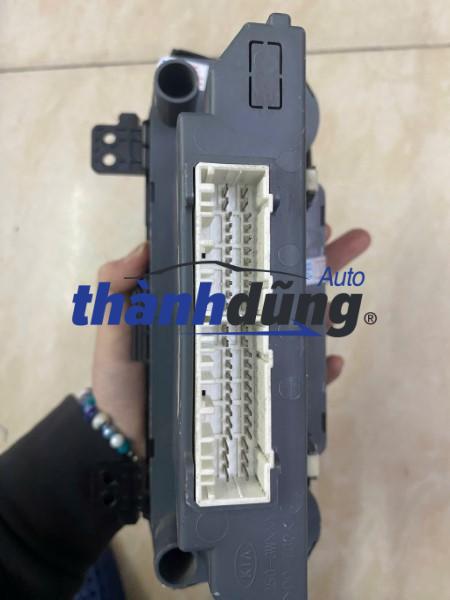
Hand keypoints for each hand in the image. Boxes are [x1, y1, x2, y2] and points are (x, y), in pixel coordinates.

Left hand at [91, 228, 369, 456]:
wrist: (128, 438)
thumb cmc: (120, 380)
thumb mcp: (112, 326)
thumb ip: (118, 284)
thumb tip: (148, 243)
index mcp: (205, 300)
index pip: (244, 263)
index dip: (274, 240)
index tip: (303, 221)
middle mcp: (233, 322)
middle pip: (283, 286)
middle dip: (322, 261)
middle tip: (352, 240)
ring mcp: (247, 355)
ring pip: (297, 327)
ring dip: (327, 313)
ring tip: (344, 305)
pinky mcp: (255, 391)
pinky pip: (294, 378)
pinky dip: (317, 371)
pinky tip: (332, 364)